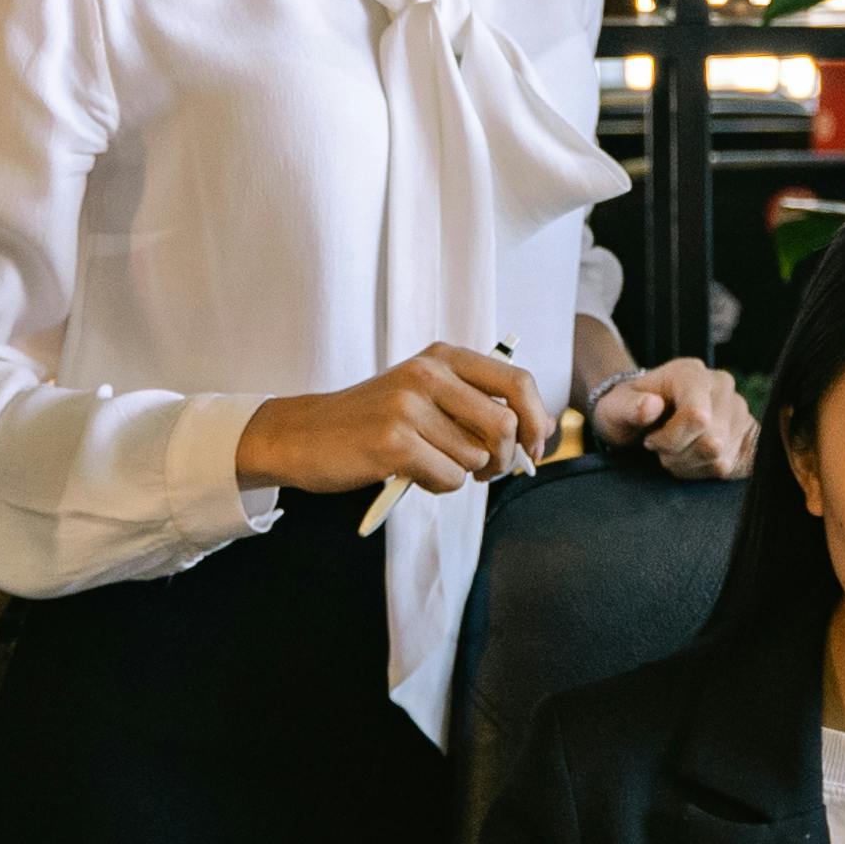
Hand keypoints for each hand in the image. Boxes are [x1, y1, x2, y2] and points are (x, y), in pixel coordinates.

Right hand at [238, 342, 550, 499]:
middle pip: (504, 424)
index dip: (535, 420)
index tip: (534, 447)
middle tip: (484, 471)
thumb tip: (542, 431)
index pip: (518, 381)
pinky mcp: (394, 442)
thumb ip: (479, 405)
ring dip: (462, 474)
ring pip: (476, 458)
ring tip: (431, 465)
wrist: (303, 435)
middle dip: (503, 458)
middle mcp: (428, 373)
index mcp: (442, 357)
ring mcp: (409, 406)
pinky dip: (439, 486)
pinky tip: (414, 475)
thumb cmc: (372, 421)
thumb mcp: (425, 396)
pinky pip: (450, 478)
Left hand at [588, 355, 758, 479]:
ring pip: (721, 459)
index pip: (697, 417)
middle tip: (662, 448)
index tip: (651, 440)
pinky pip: (734, 466)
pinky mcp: (747, 435)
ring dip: (691, 465)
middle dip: (678, 456)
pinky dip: (707, 470)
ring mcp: (739, 411)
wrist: (645, 412)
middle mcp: (722, 387)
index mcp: (691, 373)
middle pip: (711, 442)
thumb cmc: (628, 409)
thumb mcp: (616, 407)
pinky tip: (693, 458)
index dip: (670, 439)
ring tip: (676, 451)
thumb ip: (628, 407)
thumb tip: (651, 406)